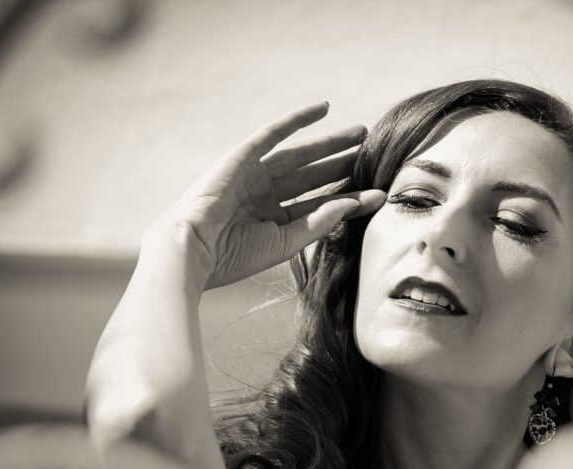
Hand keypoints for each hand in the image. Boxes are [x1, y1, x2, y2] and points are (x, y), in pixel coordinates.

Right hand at [157, 102, 385, 289]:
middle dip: (343, 164)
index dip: (349, 199)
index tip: (379, 193)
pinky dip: (298, 119)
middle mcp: (266, 196)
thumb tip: (355, 203)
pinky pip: (275, 132)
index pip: (319, 205)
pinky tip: (324, 108)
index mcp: (274, 221)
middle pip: (314, 176)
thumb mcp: (285, 242)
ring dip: (330, 142)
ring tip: (361, 133)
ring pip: (302, 155)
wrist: (193, 248)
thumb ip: (320, 222)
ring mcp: (255, 174)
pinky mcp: (243, 155)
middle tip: (373, 152)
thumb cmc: (234, 255)